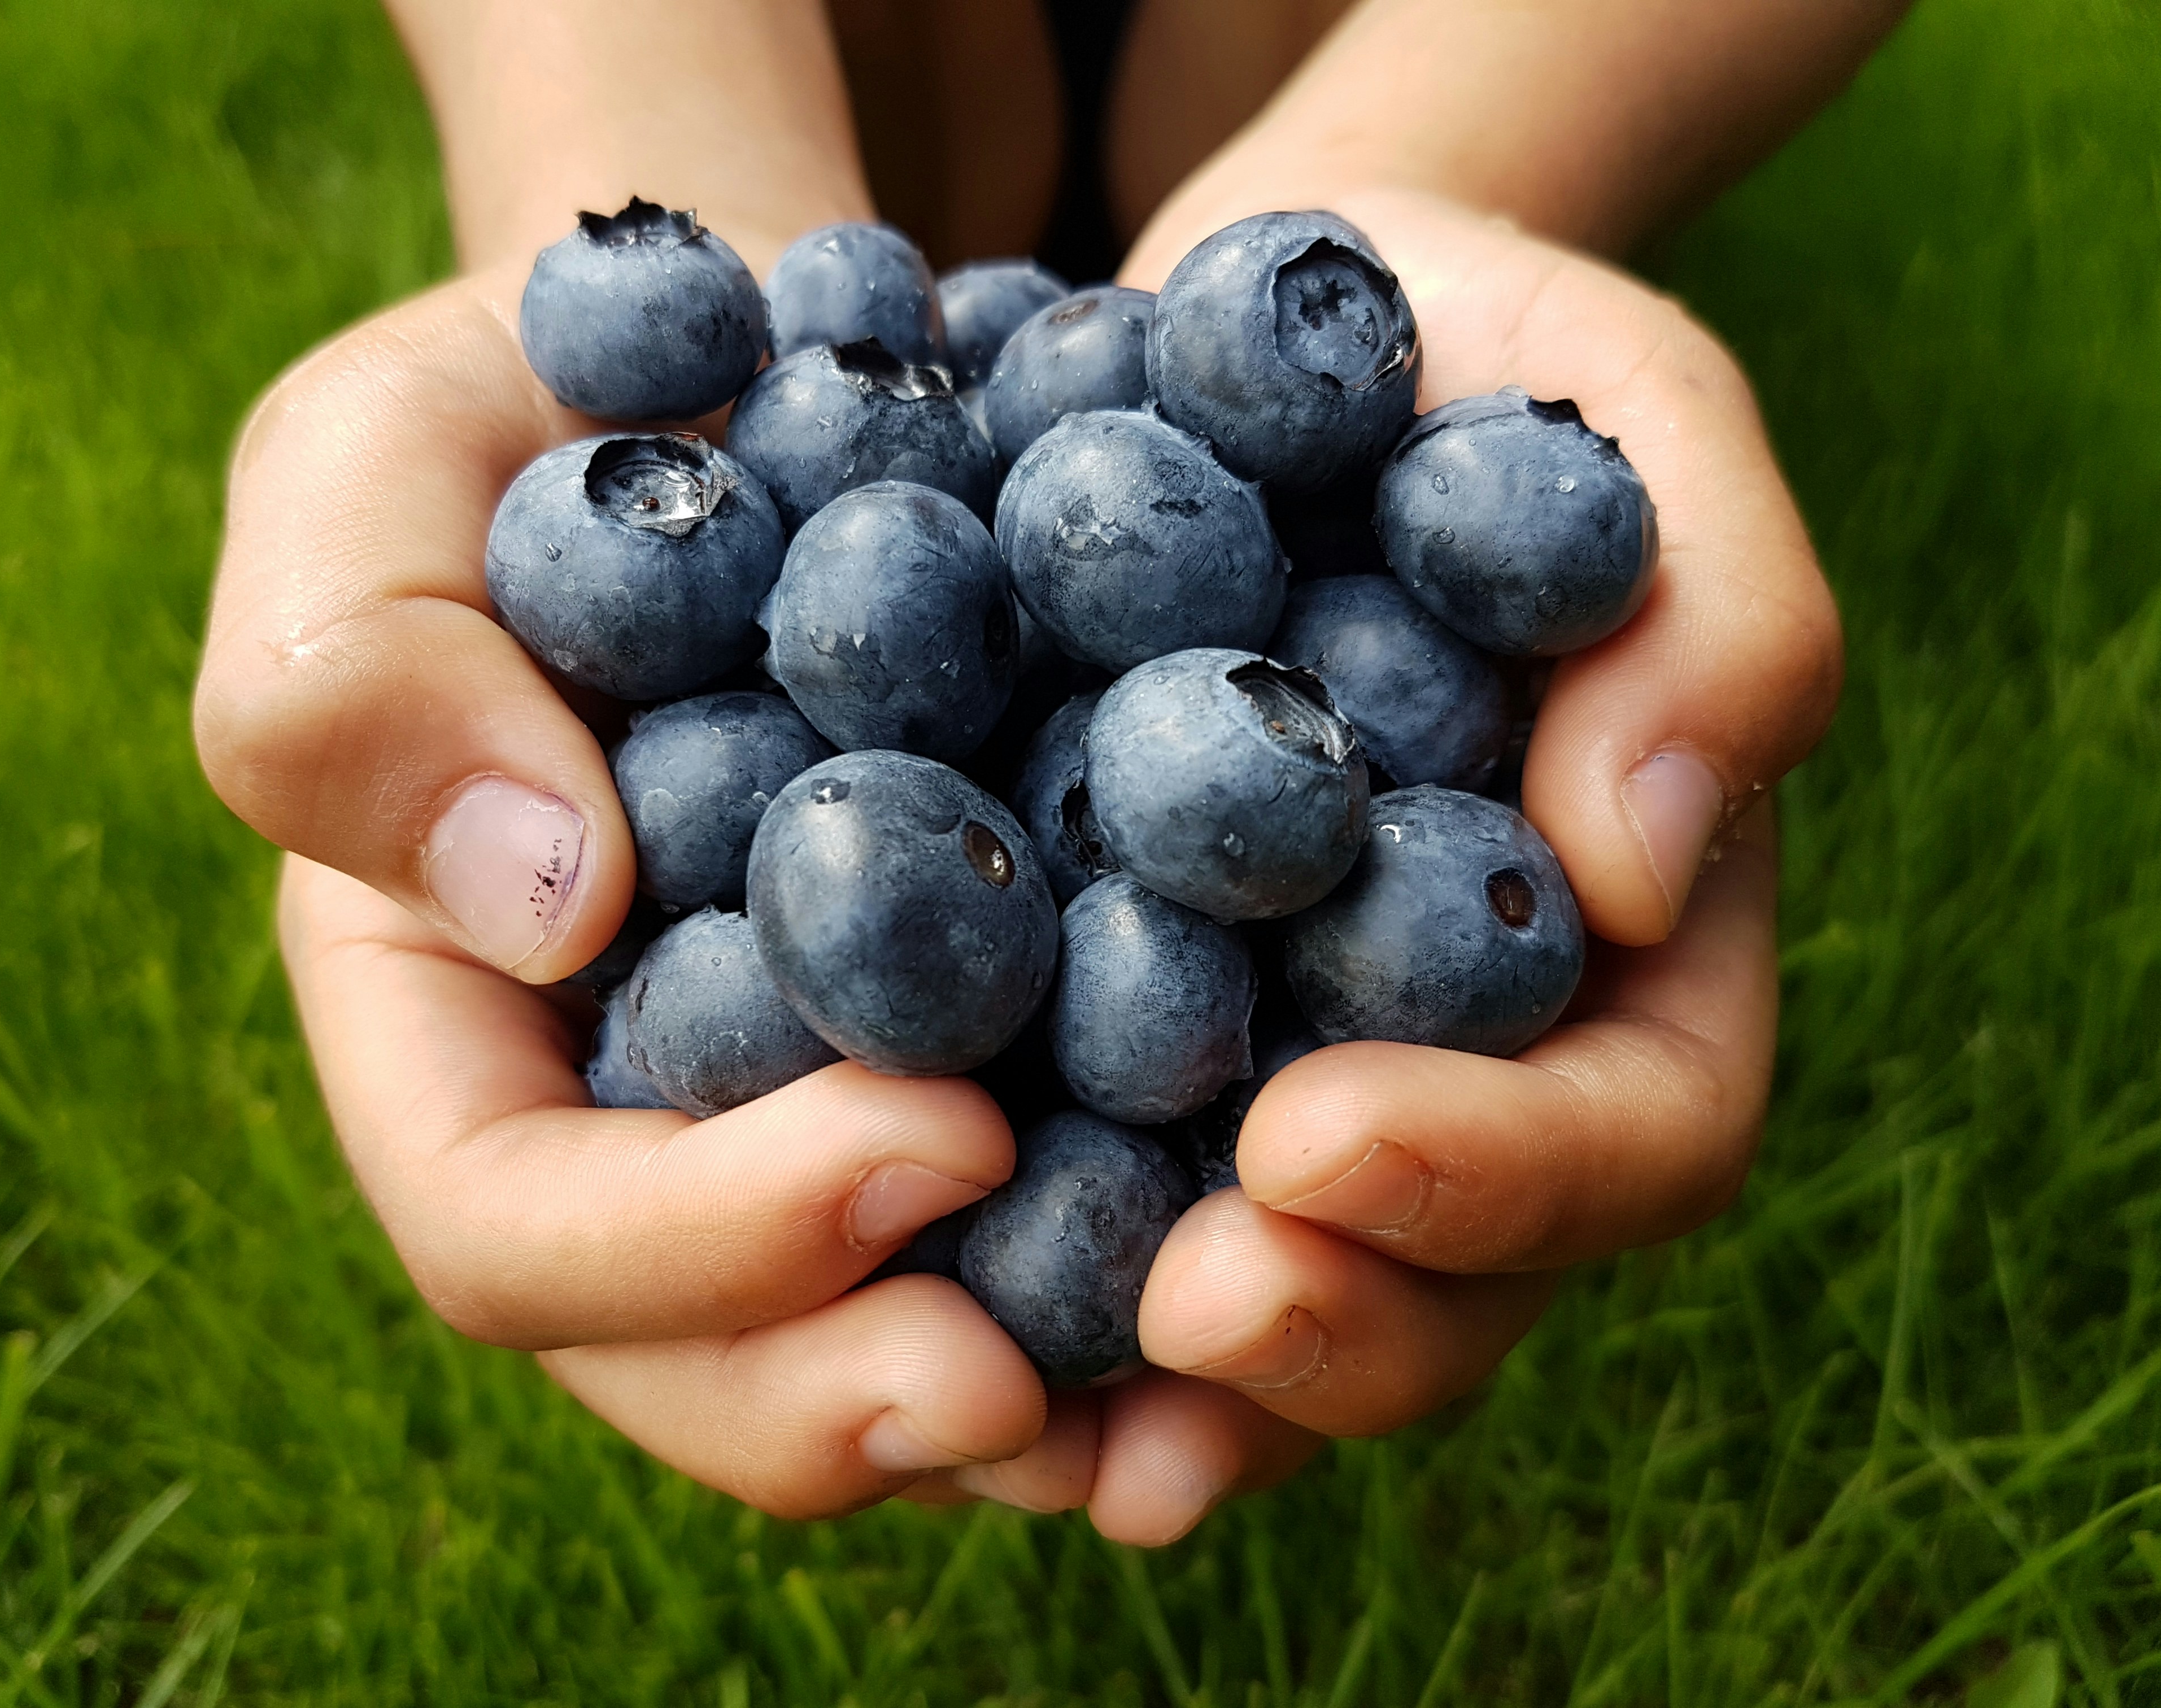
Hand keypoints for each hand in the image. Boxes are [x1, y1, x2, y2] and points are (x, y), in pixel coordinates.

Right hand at [196, 267, 1318, 1542]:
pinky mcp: (991, 1056)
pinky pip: (1060, 1222)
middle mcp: (636, 1117)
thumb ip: (356, 677)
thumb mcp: (376, 464)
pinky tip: (1294, 1252)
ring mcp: (813, 1111)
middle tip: (1043, 1387)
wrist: (778, 376)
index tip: (935, 1142)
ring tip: (1201, 1378)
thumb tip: (542, 907)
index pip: (517, 1225)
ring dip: (1040, 1401)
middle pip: (704, 1359)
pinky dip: (1161, 1267)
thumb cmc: (549, 403)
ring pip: (891, 1340)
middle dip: (859, 1393)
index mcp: (459, 1023)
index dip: (701, 1246)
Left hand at [1116, 184, 1838, 1456]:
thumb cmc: (1465, 356)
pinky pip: (1081, 1212)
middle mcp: (1460, 1060)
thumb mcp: (1625, 404)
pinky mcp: (1108, 1041)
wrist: (1239, 345)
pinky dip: (1004, 1295)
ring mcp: (1284, 1070)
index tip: (1318, 1134)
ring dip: (1160, 1390)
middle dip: (1332, 1324)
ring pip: (1269, 1304)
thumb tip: (1645, 870)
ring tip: (1024, 1420)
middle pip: (1452, 1282)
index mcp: (1625, 955)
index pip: (1635, 1135)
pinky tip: (895, 1316)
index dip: (1501, 1176)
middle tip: (1184, 1315)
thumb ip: (1713, 611)